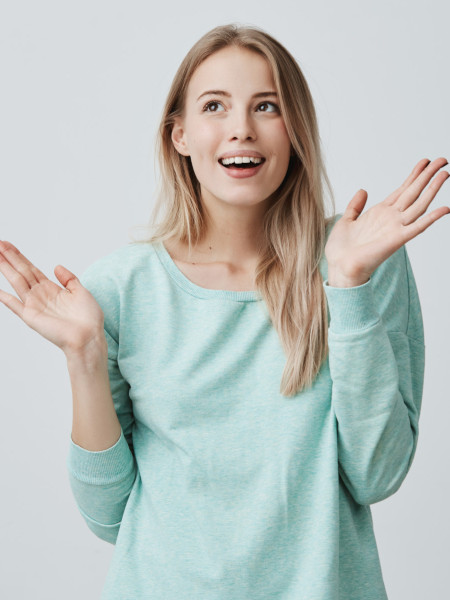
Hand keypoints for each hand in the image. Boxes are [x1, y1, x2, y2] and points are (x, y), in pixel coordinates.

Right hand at [0, 241, 104, 354]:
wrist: (89, 337)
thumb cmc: (88, 319)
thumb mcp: (82, 292)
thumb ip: (69, 279)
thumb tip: (57, 266)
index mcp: (51, 289)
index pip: (31, 269)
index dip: (19, 256)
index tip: (7, 245)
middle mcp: (40, 296)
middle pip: (21, 271)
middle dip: (9, 257)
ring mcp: (34, 305)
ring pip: (17, 281)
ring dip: (5, 268)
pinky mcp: (31, 317)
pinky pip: (14, 305)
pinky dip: (5, 297)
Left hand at [325, 157, 449, 286]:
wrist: (339, 267)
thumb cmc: (341, 250)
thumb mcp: (346, 221)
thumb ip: (355, 206)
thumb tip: (363, 190)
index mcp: (380, 213)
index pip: (402, 190)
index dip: (414, 175)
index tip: (425, 162)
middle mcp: (391, 218)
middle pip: (414, 192)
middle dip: (428, 175)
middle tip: (442, 160)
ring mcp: (396, 228)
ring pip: (419, 204)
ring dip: (432, 188)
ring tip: (445, 173)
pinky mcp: (397, 239)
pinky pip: (418, 227)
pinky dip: (432, 218)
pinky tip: (445, 208)